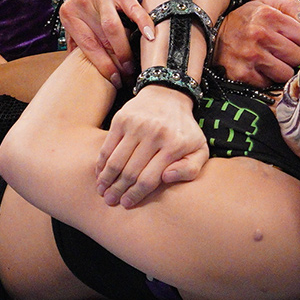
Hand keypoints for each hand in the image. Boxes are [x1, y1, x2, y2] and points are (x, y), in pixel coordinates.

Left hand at [60, 0, 154, 83]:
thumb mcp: (77, 16)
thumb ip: (75, 38)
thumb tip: (74, 66)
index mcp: (70, 14)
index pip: (86, 46)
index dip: (101, 65)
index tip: (113, 80)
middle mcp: (82, 3)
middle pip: (100, 39)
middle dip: (114, 62)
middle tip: (126, 77)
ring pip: (112, 28)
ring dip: (123, 50)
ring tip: (132, 65)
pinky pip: (132, 9)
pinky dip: (142, 23)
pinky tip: (150, 36)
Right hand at [95, 86, 208, 207]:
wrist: (169, 96)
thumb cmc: (184, 129)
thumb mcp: (199, 149)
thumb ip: (190, 169)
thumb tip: (167, 178)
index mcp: (174, 146)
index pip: (149, 179)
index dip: (135, 195)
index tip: (126, 204)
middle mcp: (155, 135)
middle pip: (130, 172)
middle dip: (118, 190)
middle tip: (110, 201)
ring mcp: (136, 126)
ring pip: (116, 161)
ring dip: (106, 179)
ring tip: (102, 190)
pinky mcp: (122, 119)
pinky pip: (107, 147)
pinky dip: (101, 163)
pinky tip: (100, 173)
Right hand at [213, 0, 299, 87]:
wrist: (209, 35)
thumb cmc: (244, 21)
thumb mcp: (265, 5)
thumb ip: (290, 6)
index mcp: (268, 15)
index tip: (296, 43)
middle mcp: (259, 34)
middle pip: (298, 57)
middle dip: (293, 57)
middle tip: (282, 53)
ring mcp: (250, 55)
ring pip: (286, 73)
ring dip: (281, 70)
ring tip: (271, 62)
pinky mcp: (242, 74)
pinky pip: (268, 84)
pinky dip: (265, 79)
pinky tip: (258, 69)